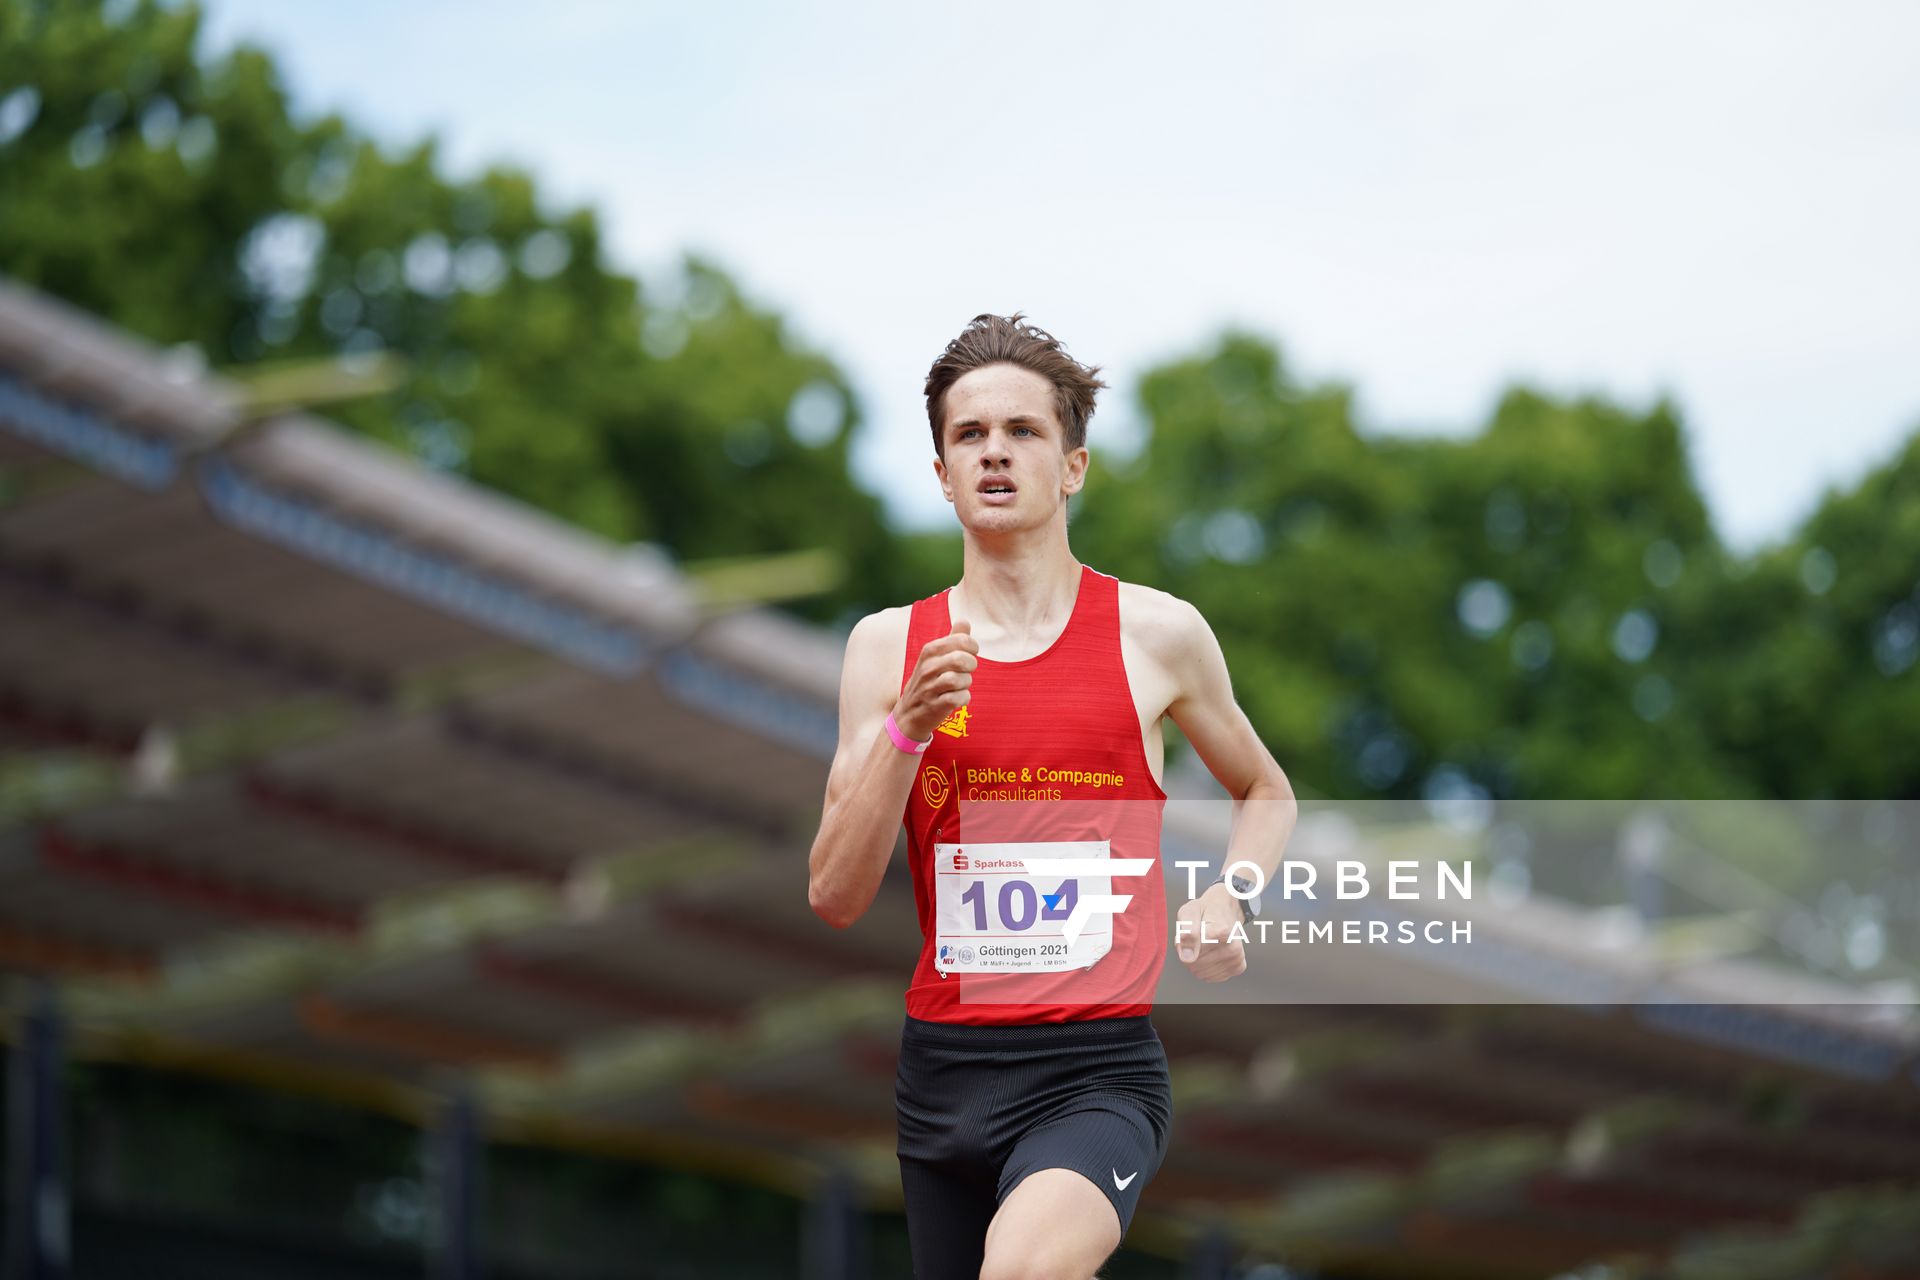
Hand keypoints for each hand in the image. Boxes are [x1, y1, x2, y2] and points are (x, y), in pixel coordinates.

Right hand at [894, 617, 978, 740]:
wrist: (908, 713)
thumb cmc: (928, 681)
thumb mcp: (935, 657)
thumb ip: (952, 638)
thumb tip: (964, 620)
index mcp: (929, 651)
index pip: (961, 640)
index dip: (972, 647)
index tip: (969, 654)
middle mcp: (928, 667)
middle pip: (961, 659)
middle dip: (971, 665)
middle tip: (966, 670)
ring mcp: (930, 687)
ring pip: (961, 679)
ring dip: (966, 683)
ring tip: (959, 686)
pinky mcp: (935, 705)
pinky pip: (960, 698)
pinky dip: (964, 699)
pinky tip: (957, 698)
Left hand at [1175, 883, 1246, 981]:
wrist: (1225, 911)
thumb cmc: (1206, 911)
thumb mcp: (1190, 912)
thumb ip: (1187, 932)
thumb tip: (1187, 957)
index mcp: (1223, 930)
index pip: (1199, 945)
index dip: (1186, 940)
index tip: (1191, 929)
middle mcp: (1234, 946)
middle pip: (1196, 962)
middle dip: (1188, 952)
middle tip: (1193, 938)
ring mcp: (1237, 959)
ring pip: (1200, 972)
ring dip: (1194, 960)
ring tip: (1201, 945)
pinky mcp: (1237, 968)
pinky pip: (1209, 977)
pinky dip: (1204, 968)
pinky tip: (1209, 954)